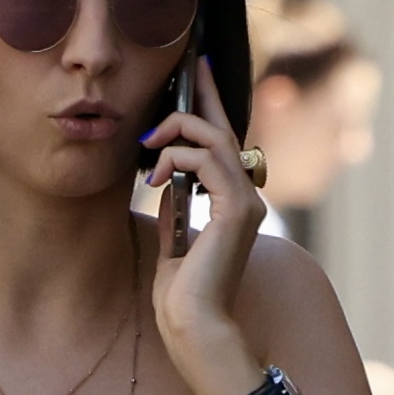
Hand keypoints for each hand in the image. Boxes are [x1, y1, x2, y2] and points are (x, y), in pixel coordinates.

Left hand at [144, 94, 270, 394]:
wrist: (193, 328)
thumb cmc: (182, 298)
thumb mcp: (174, 244)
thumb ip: (177, 211)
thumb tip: (165, 185)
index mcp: (233, 204)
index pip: (222, 146)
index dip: (210, 110)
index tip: (195, 79)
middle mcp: (246, 198)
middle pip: (226, 131)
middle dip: (204, 95)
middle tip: (188, 66)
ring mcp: (246, 202)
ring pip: (215, 139)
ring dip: (176, 132)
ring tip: (146, 144)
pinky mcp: (236, 211)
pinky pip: (207, 161)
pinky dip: (178, 157)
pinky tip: (154, 173)